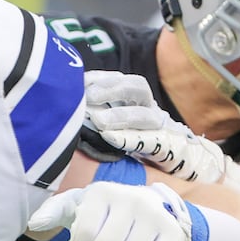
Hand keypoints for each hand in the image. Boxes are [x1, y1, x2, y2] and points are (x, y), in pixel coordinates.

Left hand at [83, 71, 225, 181]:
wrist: (170, 161)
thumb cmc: (129, 138)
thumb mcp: (112, 118)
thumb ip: (97, 109)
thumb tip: (69, 101)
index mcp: (137, 97)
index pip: (121, 79)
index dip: (100, 78)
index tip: (80, 82)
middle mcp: (149, 107)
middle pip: (137, 87)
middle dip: (112, 89)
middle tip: (89, 97)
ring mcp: (159, 127)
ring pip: (145, 114)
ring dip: (121, 115)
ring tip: (99, 121)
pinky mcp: (163, 147)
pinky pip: (149, 141)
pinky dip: (129, 139)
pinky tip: (111, 138)